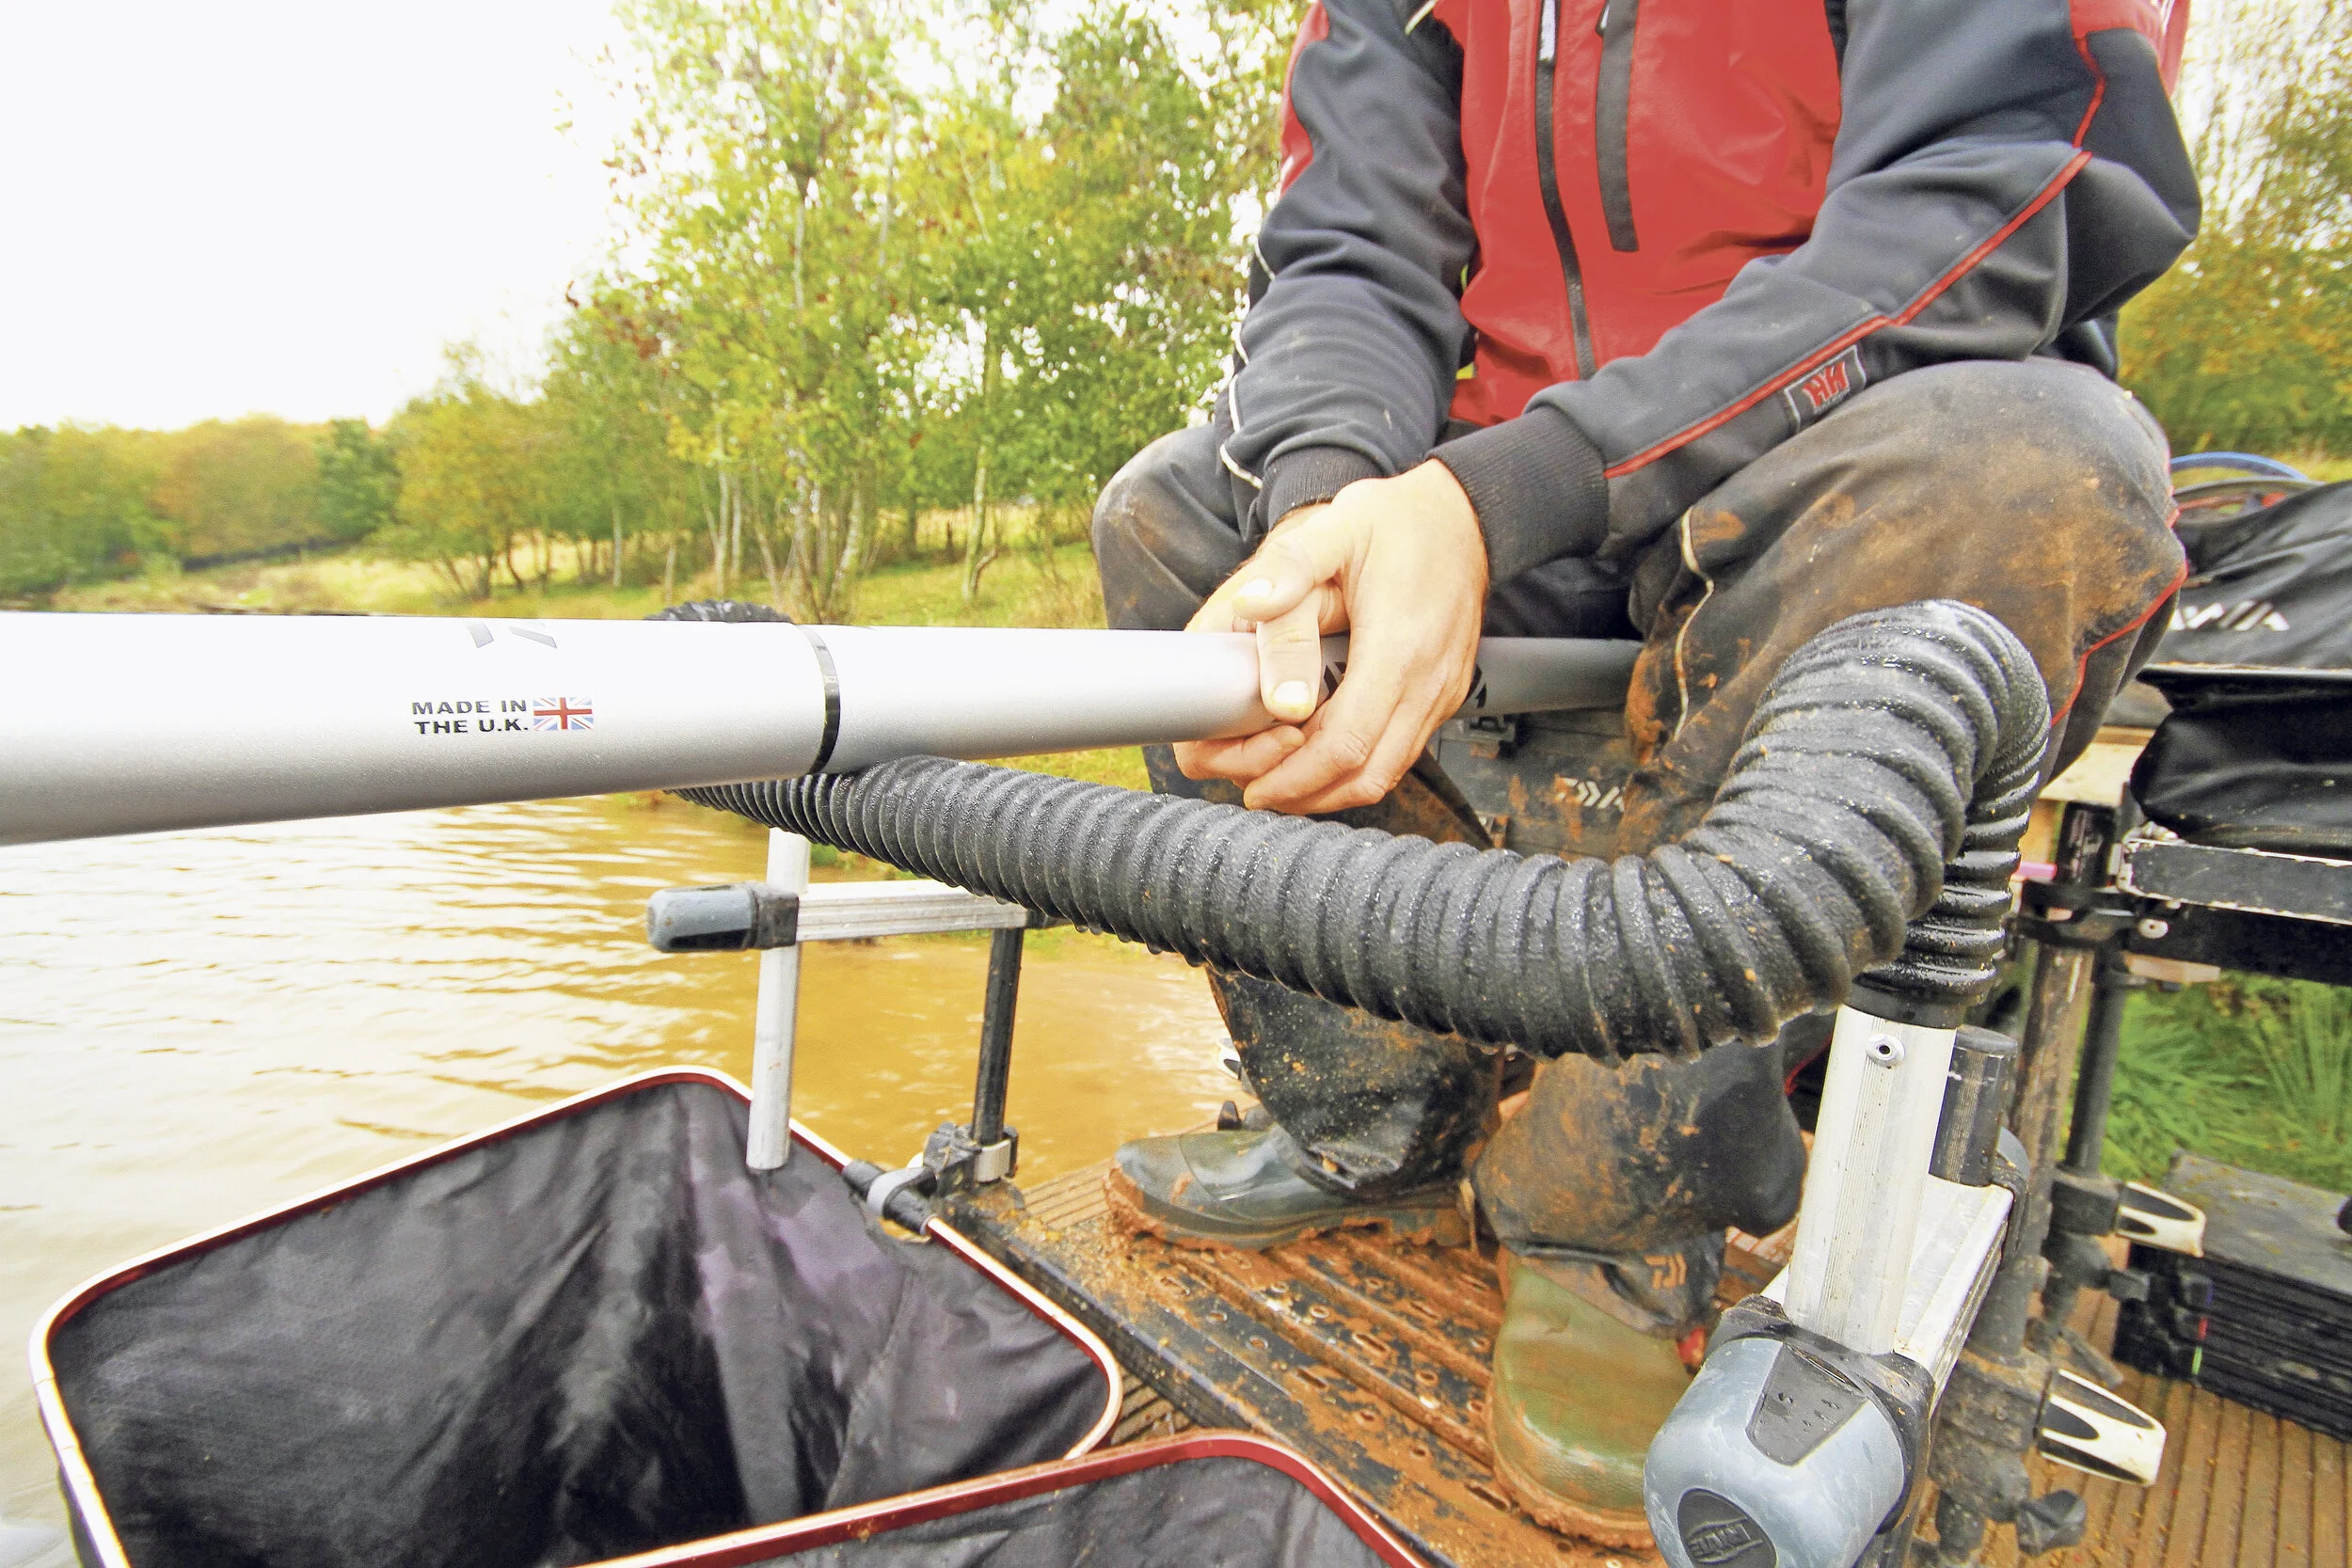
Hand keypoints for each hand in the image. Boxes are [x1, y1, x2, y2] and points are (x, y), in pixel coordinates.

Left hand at [1175, 459, 1486, 811]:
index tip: (1253, 785)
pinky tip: (1317, 759)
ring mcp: (1441, 694)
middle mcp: (1429, 682)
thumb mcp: (1334, 528)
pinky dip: (1355, 768)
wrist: (1464, 517)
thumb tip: (1247, 605)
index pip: (1346, 743)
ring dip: (1329, 789)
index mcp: (1399, 648)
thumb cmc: (1398, 522)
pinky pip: (1399, 752)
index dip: (1294, 775)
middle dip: (1305, 794)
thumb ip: (1288, 570)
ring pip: (1386, 773)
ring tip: (1280, 785)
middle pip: (1367, 774)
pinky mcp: (1442, 696)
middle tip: (1256, 792)